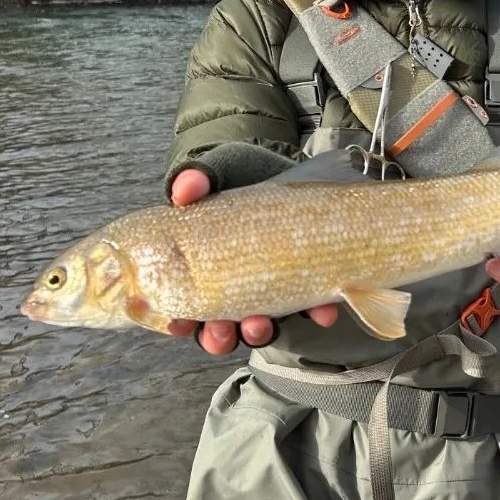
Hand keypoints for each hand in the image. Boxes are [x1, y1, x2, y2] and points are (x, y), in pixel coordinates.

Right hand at [167, 168, 337, 352]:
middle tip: (221, 328)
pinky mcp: (306, 280)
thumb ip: (195, 179)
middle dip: (219, 335)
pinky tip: (323, 312)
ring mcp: (269, 286)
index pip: (183, 306)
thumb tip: (183, 191)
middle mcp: (232, 284)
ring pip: (260, 325)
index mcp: (200, 267)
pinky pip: (312, 307)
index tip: (176, 323)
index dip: (177, 321)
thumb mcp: (214, 171)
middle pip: (219, 326)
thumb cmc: (235, 172)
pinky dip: (317, 312)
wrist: (282, 163)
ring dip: (258, 331)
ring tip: (259, 323)